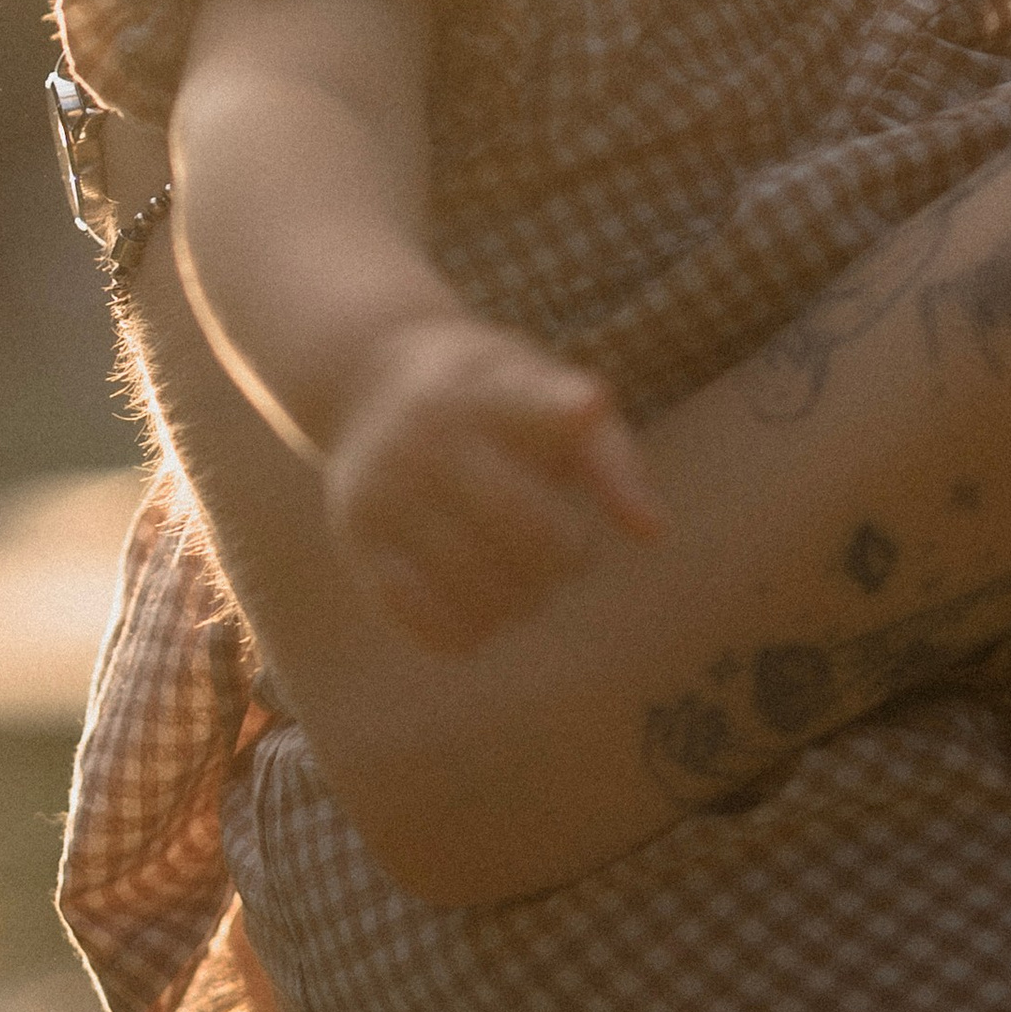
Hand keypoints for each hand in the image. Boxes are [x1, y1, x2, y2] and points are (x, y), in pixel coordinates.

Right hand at [326, 315, 664, 651]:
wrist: (367, 378)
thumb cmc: (491, 399)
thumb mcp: (545, 393)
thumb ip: (608, 457)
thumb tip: (653, 534)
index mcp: (484, 389)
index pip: (527, 401)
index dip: (564, 411)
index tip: (587, 407)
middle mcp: (428, 436)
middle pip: (521, 523)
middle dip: (566, 557)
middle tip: (570, 555)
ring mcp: (387, 490)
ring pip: (474, 583)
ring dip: (521, 603)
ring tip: (528, 588)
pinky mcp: (357, 539)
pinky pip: (419, 616)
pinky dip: (465, 633)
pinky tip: (482, 615)